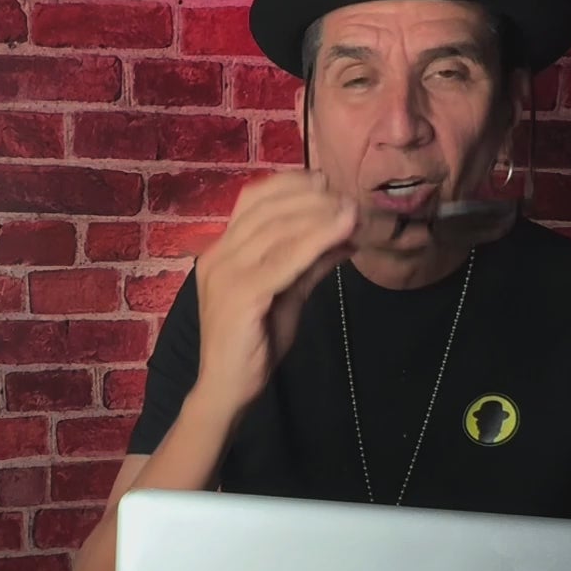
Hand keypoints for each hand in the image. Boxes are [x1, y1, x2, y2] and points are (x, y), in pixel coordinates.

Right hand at [193, 170, 356, 421]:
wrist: (227, 389)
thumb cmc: (254, 344)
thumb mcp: (286, 294)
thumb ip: (309, 263)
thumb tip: (345, 236)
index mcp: (220, 252)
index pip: (252, 201)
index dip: (289, 184)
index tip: (324, 182)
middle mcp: (218, 256)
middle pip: (267, 209)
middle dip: (311, 198)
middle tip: (345, 197)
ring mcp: (226, 274)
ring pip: (278, 229)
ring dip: (320, 216)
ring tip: (352, 212)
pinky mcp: (242, 294)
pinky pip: (285, 259)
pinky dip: (317, 240)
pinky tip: (343, 232)